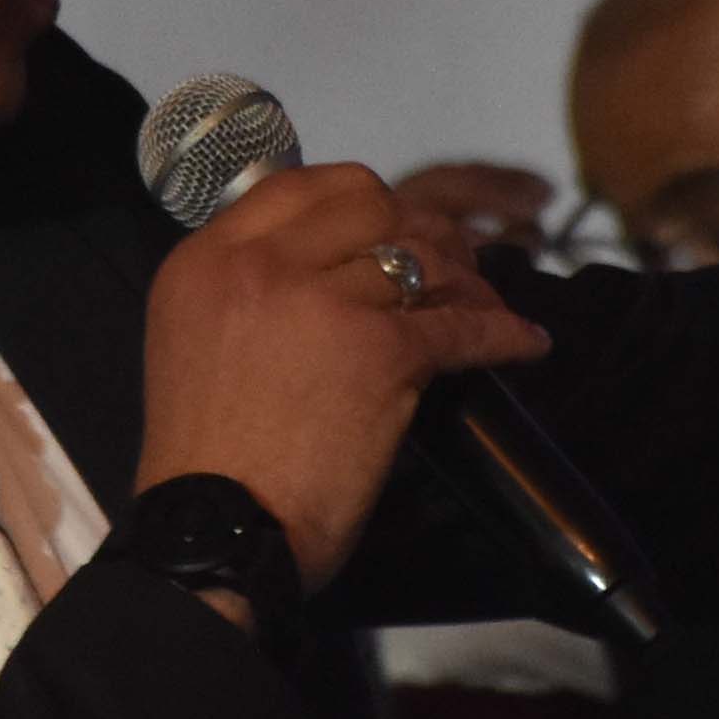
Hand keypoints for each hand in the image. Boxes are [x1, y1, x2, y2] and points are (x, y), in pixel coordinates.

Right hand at [136, 162, 552, 585]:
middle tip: (445, 260)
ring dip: (464, 276)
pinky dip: (501, 333)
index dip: (356, 201)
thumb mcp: (195, 340)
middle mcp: (262, 263)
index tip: (385, 226)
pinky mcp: (380, 348)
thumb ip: (248, 291)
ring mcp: (323, 299)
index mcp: (208, 259)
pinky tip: (523, 342)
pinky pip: (459, 323)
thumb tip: (322, 268)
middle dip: (416, 227)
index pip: (298, 186)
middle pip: (368, 204)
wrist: (213, 532)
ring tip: (483, 300)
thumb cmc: (205, 460)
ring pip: (420, 255)